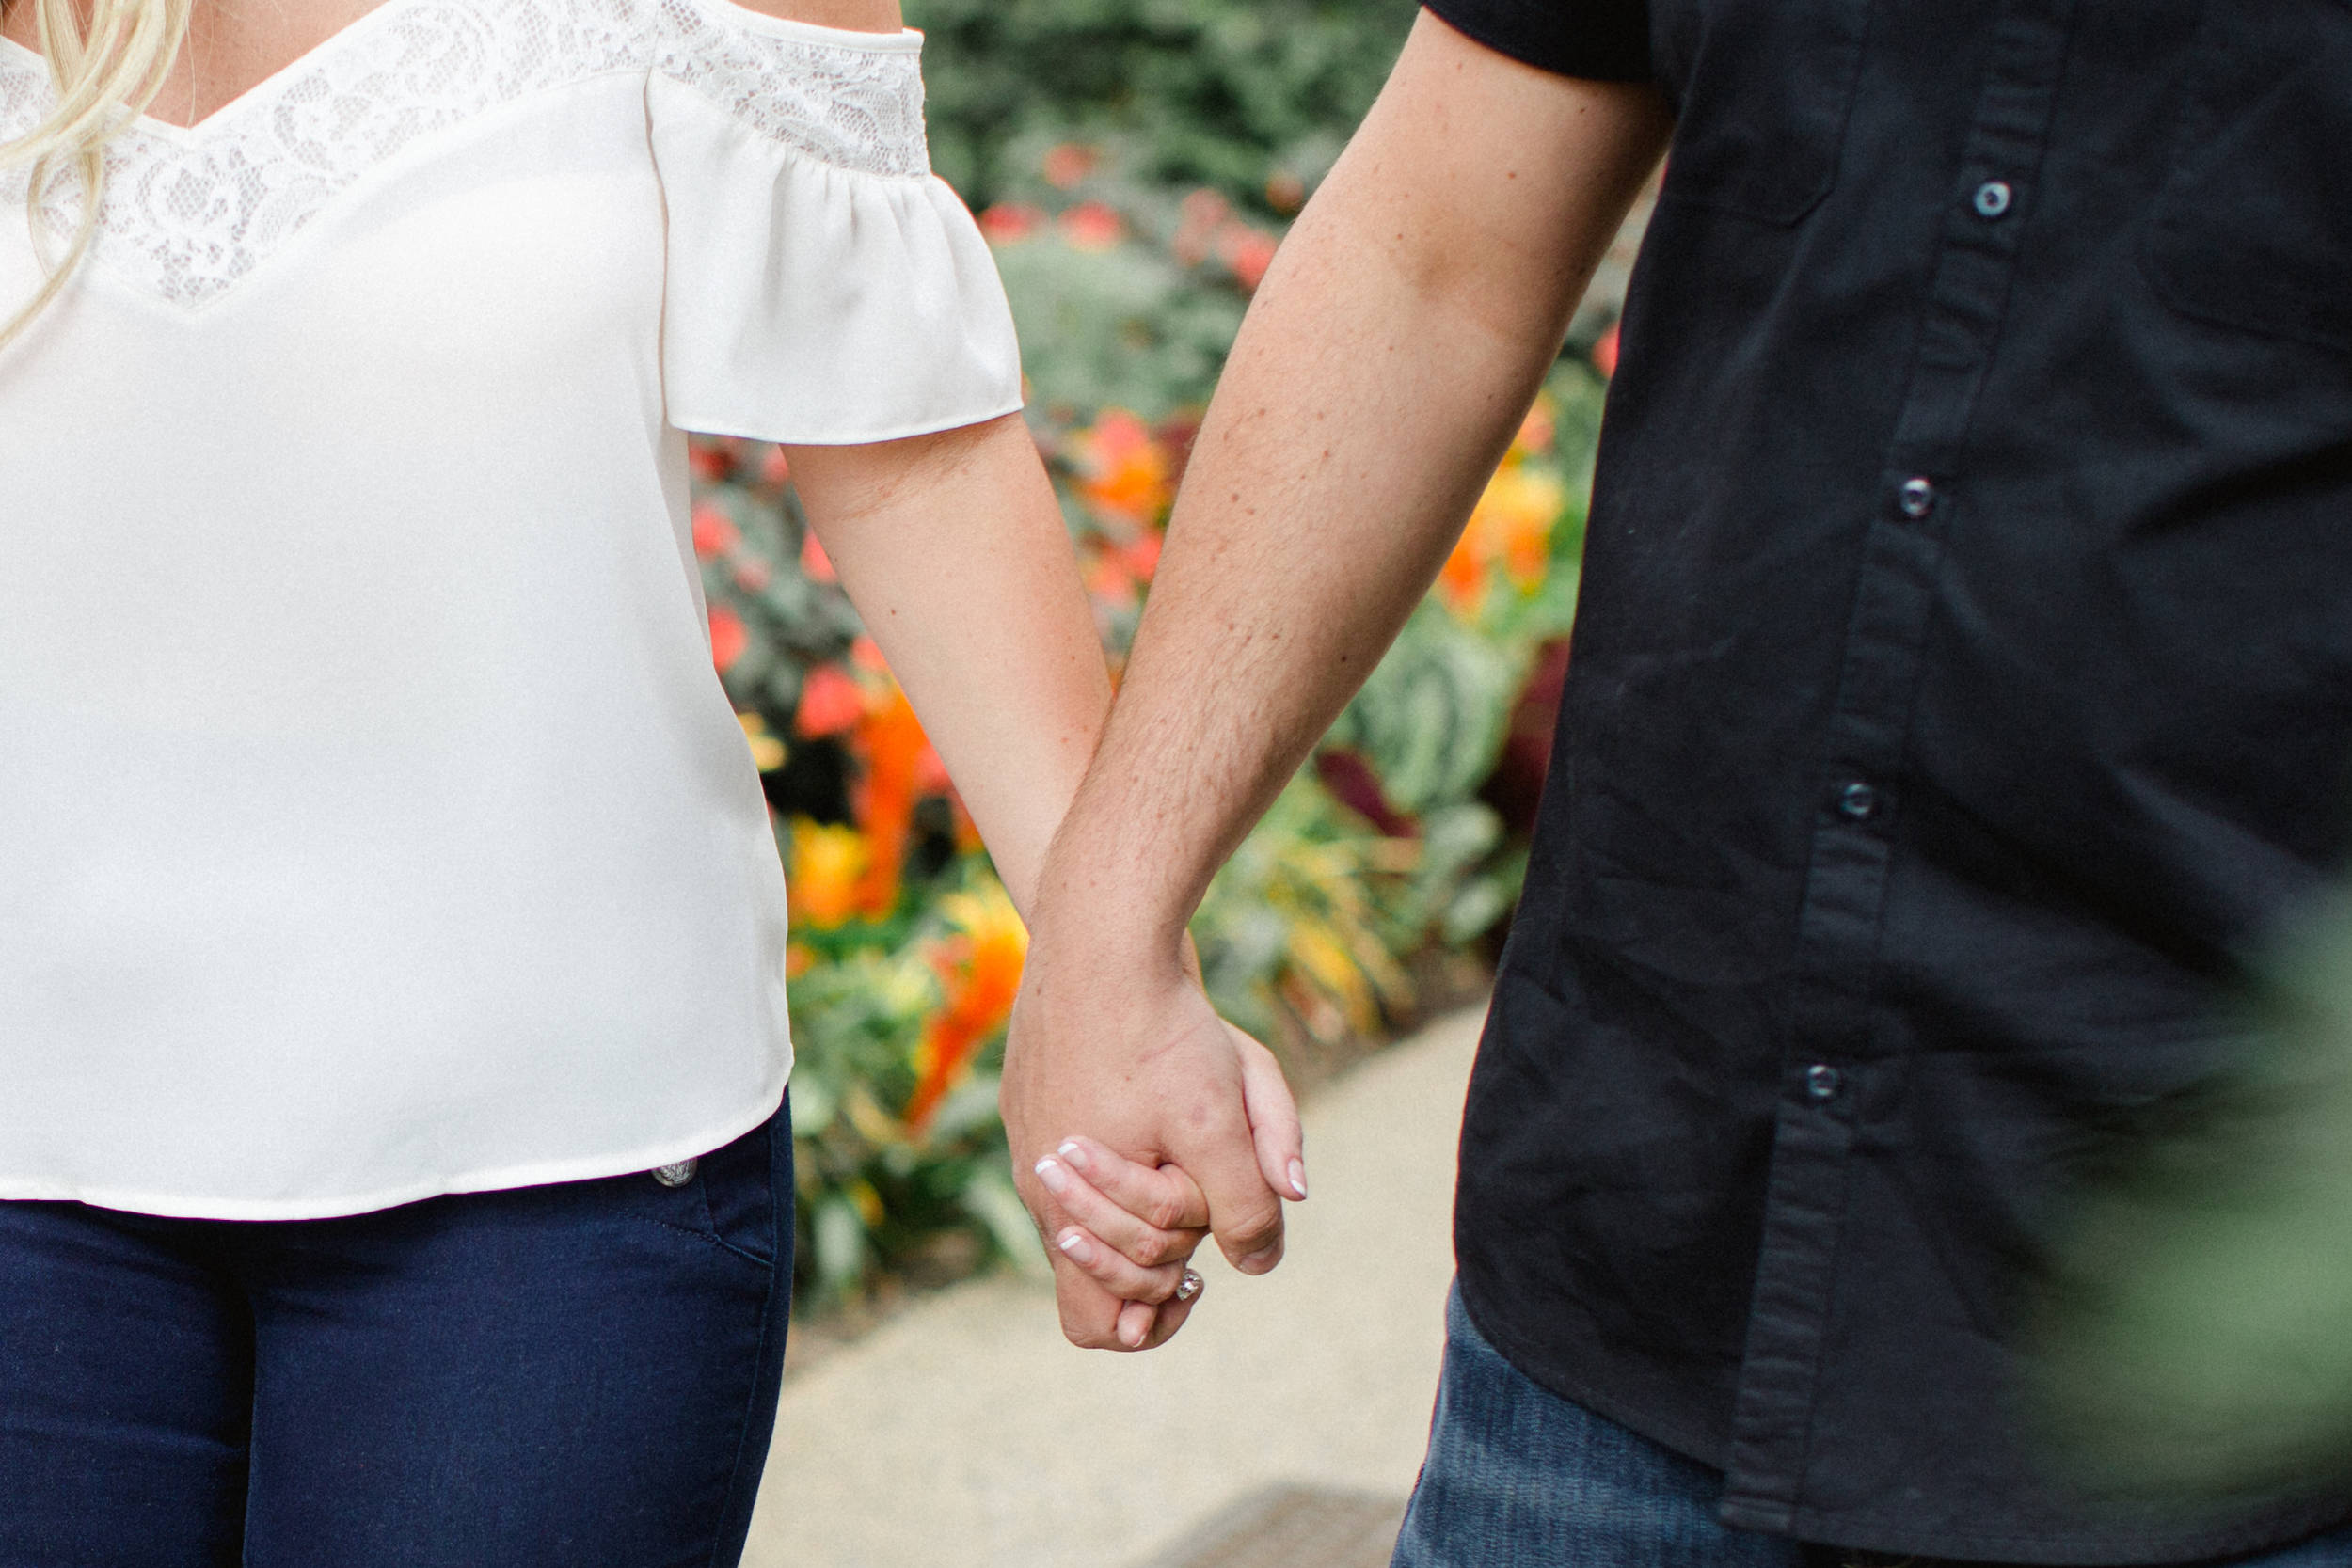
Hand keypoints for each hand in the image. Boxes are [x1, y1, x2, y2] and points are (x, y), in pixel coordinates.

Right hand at [1001, 952, 1304, 1349]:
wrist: (1100, 935)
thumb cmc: (1161, 1034)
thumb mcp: (1222, 1122)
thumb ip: (1247, 1203)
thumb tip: (1258, 1262)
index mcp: (1068, 1209)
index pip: (1093, 1323)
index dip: (1151, 1321)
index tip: (1197, 1281)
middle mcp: (1036, 1183)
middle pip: (1092, 1266)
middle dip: (1156, 1255)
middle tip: (1204, 1214)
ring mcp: (1027, 1134)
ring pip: (1090, 1202)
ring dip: (1144, 1191)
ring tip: (1188, 1143)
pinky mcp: (1032, 1089)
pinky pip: (1077, 1146)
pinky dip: (1123, 1144)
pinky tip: (1158, 1089)